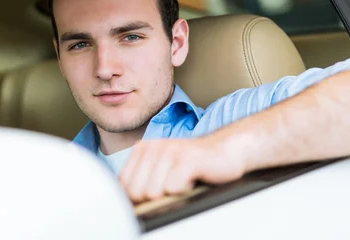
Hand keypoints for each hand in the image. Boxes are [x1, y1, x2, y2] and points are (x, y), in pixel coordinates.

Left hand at [118, 135, 246, 202]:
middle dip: (154, 197)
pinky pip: (173, 188)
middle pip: (136, 191)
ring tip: (183, 182)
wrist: (225, 151)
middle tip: (172, 186)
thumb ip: (140, 181)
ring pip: (153, 192)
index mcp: (143, 149)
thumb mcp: (160, 170)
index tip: (156, 192)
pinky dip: (184, 191)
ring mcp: (170, 151)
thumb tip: (124, 202)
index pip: (124, 185)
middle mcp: (153, 147)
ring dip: (171, 194)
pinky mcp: (188, 158)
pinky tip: (193, 180)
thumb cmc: (192, 165)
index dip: (139, 197)